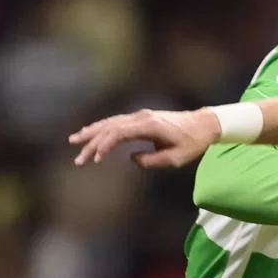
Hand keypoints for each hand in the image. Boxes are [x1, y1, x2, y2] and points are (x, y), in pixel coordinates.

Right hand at [69, 107, 220, 168]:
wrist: (203, 124)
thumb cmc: (192, 143)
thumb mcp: (176, 158)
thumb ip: (152, 161)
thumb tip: (133, 159)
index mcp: (149, 126)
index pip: (119, 133)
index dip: (104, 146)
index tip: (96, 160)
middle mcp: (141, 117)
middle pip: (110, 128)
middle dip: (92, 143)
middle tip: (78, 160)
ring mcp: (140, 116)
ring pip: (110, 122)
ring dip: (92, 132)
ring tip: (74, 141)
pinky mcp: (140, 118)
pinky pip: (116, 122)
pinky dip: (102, 128)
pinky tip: (91, 132)